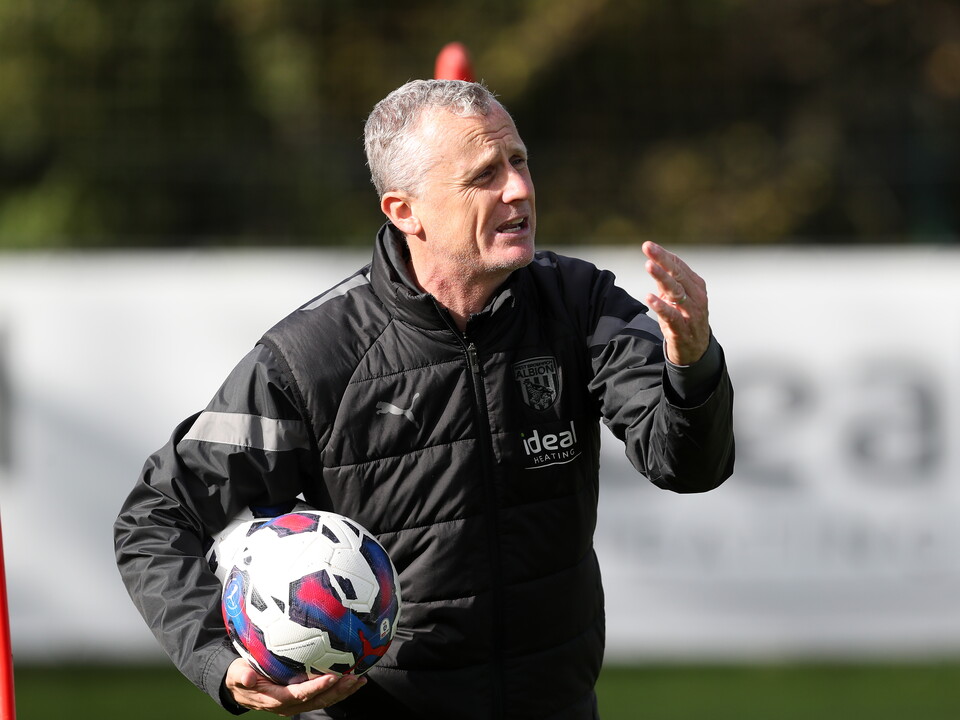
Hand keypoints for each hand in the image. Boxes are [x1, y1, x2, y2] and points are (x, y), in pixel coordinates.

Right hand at [225, 658, 365, 715]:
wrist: (240, 688)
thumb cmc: (240, 677)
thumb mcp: (236, 674)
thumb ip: (241, 676)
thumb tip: (248, 678)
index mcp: (276, 699)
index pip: (300, 695)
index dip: (317, 687)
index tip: (332, 676)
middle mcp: (289, 704)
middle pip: (317, 700)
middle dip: (337, 691)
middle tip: (354, 678)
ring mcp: (297, 703)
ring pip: (324, 700)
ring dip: (342, 692)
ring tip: (359, 680)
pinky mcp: (302, 698)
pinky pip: (323, 697)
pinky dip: (339, 690)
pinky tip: (354, 681)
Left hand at [641, 241, 710, 365]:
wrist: (696, 350)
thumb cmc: (684, 318)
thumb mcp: (676, 298)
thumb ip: (667, 281)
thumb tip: (655, 261)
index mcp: (695, 285)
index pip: (678, 266)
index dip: (664, 255)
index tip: (648, 245)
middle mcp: (696, 297)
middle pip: (678, 275)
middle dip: (662, 260)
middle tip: (648, 248)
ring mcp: (691, 313)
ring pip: (676, 292)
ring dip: (662, 277)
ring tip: (649, 266)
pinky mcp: (683, 329)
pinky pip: (672, 316)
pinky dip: (661, 306)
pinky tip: (649, 297)